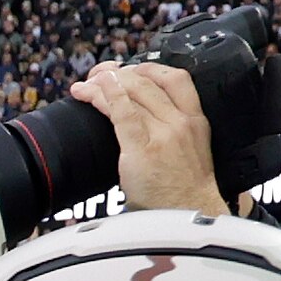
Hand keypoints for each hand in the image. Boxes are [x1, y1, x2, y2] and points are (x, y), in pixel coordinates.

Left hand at [71, 57, 226, 216]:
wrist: (190, 213)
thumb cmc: (184, 189)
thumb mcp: (190, 148)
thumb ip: (171, 128)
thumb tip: (141, 114)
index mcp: (195, 119)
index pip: (176, 77)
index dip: (148, 67)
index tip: (129, 69)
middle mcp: (181, 121)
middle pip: (147, 81)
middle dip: (118, 72)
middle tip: (98, 75)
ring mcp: (163, 133)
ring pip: (131, 93)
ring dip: (103, 84)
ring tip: (86, 85)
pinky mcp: (143, 148)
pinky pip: (120, 113)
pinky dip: (103, 98)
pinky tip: (89, 93)